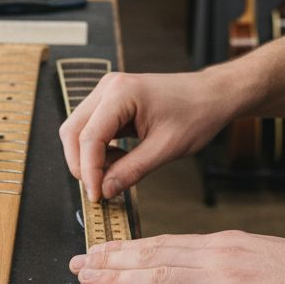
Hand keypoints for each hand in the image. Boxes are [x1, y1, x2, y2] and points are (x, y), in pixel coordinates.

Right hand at [58, 67, 247, 199]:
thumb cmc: (196, 113)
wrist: (212, 95)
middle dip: (81, 164)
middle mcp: (108, 88)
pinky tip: (118, 160)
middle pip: (72, 131)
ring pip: (78, 131)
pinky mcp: (111, 102)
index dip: (88, 170)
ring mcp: (108, 92)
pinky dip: (98, 150)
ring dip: (89, 157)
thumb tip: (104, 189)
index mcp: (121, 93)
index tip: (96, 195)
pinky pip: (92, 129)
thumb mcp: (166, 148)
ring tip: (114, 173)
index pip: (89, 137)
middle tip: (98, 190)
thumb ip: (131, 170)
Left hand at [69, 231, 284, 283]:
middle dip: (111, 260)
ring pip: (157, 277)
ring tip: (87, 280)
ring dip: (116, 279)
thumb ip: (232, 265)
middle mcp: (219, 258)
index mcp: (227, 244)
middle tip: (78, 262)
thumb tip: (203, 273)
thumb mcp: (267, 257)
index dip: (129, 248)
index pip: (167, 243)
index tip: (103, 250)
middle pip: (153, 256)